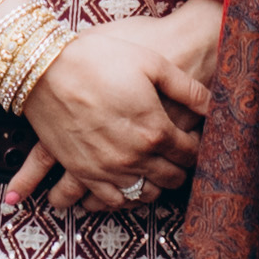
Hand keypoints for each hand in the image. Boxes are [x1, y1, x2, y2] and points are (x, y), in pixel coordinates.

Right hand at [9, 5, 219, 212]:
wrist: (45, 67)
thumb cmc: (99, 59)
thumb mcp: (151, 64)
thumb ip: (187, 88)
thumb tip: (213, 104)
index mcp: (155, 130)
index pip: (189, 153)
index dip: (195, 147)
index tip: (193, 140)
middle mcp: (133, 157)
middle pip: (170, 177)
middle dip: (179, 169)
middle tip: (178, 159)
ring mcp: (106, 168)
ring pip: (143, 193)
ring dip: (154, 186)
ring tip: (156, 173)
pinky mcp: (82, 172)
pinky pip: (110, 199)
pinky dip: (123, 198)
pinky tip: (127, 186)